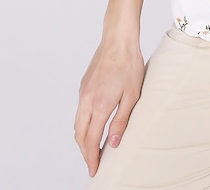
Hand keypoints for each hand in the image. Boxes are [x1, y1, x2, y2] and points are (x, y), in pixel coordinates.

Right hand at [74, 39, 145, 176]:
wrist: (118, 39)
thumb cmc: (129, 64)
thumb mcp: (132, 95)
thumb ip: (121, 121)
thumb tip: (112, 143)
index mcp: (99, 106)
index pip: (90, 140)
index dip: (91, 157)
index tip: (94, 169)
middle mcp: (86, 101)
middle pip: (79, 135)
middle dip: (85, 152)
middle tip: (93, 164)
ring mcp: (83, 93)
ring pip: (77, 124)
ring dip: (82, 139)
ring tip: (92, 148)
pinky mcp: (83, 86)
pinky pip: (79, 111)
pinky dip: (82, 124)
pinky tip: (92, 125)